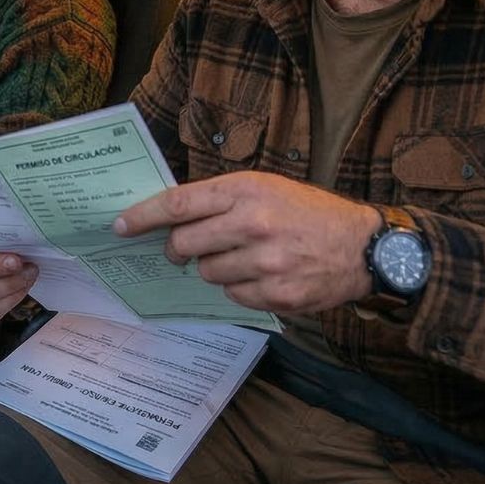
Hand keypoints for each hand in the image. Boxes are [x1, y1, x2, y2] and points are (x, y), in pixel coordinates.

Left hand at [113, 172, 379, 314]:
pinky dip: (238, 287)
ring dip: (213, 268)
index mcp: (247, 191)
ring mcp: (266, 263)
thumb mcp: (266, 187)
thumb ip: (221, 199)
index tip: (120, 226)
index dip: (142, 216)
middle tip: (183, 248)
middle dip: (177, 248)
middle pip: (184, 243)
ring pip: (207, 273)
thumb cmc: (309, 212)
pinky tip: (261, 275)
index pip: (178, 204)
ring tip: (241, 257)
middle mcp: (254, 225)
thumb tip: (169, 216)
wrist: (364, 246)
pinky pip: (233, 296)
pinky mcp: (277, 295)